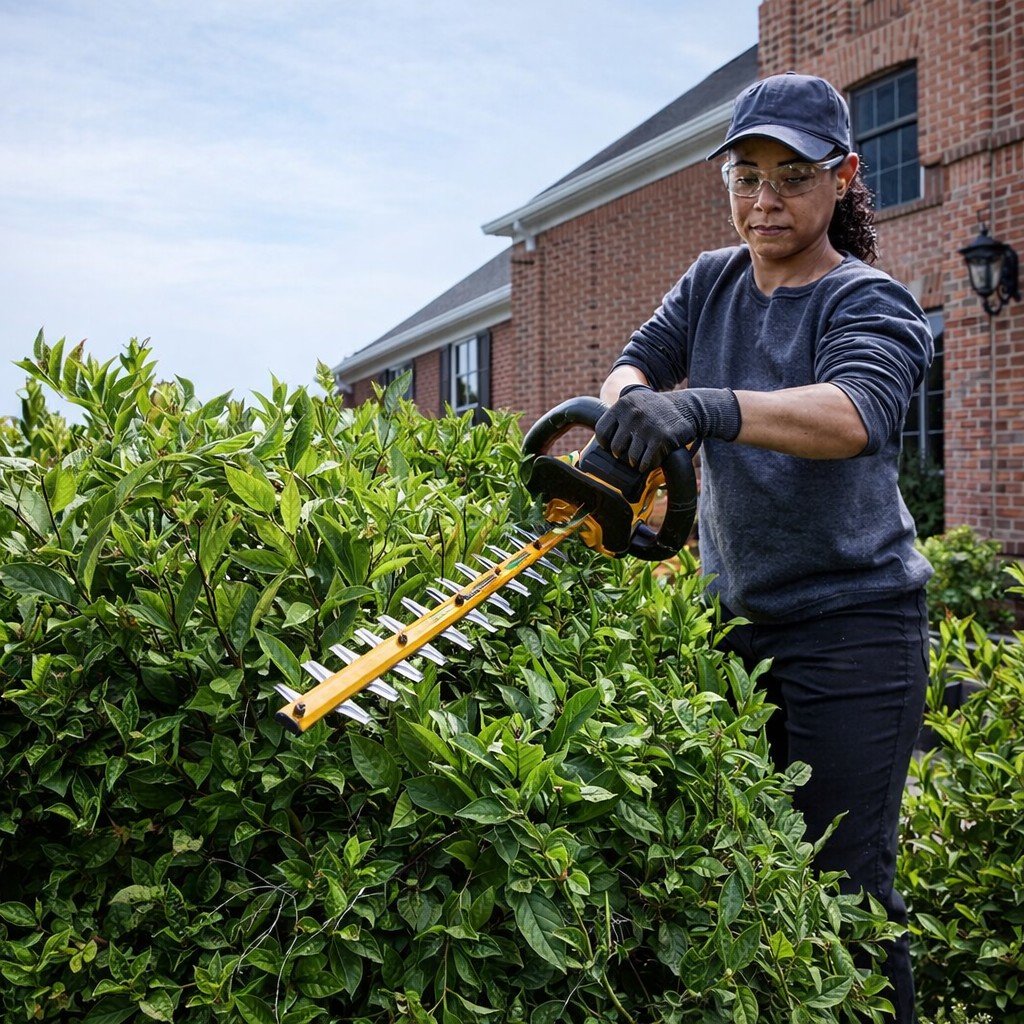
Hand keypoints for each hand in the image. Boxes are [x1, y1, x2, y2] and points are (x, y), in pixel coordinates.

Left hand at [595, 385, 740, 473]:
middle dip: (622, 454)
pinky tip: (652, 458)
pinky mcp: (661, 438)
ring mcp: (647, 426)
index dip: (605, 442)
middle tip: (630, 453)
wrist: (688, 408)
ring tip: (643, 455)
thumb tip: (600, 440)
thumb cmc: (658, 410)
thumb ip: (619, 416)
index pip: (601, 430)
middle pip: (615, 447)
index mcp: (623, 404)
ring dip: (636, 461)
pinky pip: (645, 461)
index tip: (610, 447)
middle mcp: (633, 414)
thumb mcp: (636, 403)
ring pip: (631, 457)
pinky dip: (647, 464)